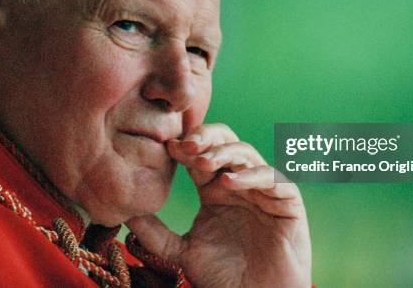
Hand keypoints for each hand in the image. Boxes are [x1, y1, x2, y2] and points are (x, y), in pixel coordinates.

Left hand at [126, 124, 311, 287]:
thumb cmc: (224, 277)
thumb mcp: (182, 253)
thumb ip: (156, 233)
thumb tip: (125, 213)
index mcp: (215, 189)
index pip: (200, 156)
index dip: (186, 148)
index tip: (166, 148)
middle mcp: (239, 183)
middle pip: (225, 143)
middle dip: (206, 138)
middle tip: (186, 145)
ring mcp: (263, 189)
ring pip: (247, 154)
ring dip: (224, 153)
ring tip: (203, 162)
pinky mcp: (287, 201)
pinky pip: (272, 178)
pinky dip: (251, 175)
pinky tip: (229, 182)